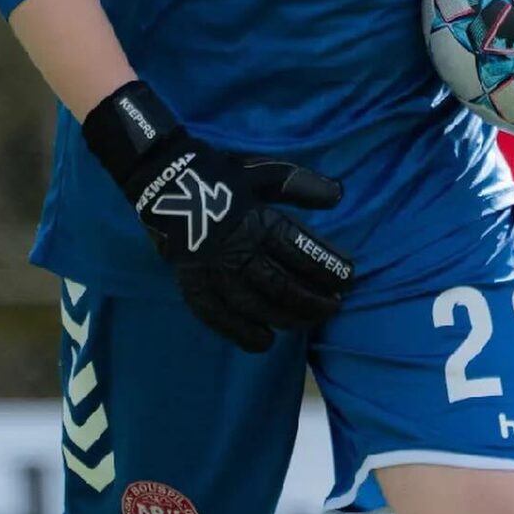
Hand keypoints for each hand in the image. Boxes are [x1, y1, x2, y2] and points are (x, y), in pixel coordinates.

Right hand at [83, 82, 352, 352]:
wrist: (165, 180)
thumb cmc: (221, 174)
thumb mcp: (265, 172)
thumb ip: (301, 186)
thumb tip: (339, 196)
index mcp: (257, 222)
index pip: (301, 253)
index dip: (328, 268)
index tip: (348, 278)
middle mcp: (237, 252)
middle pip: (282, 285)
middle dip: (313, 299)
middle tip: (335, 306)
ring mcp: (213, 273)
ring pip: (256, 305)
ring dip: (287, 318)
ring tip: (309, 322)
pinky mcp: (193, 285)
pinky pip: (219, 317)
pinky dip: (242, 332)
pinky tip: (265, 341)